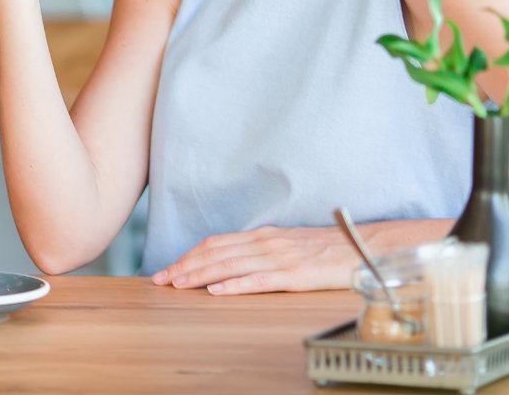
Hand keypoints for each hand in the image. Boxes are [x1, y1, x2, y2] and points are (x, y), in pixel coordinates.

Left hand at [150, 224, 355, 294]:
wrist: (366, 245)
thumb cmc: (328, 248)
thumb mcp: (289, 244)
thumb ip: (264, 250)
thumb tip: (238, 261)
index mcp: (263, 235)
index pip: (216, 244)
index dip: (189, 255)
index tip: (169, 268)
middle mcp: (265, 242)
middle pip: (215, 253)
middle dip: (184, 266)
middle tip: (160, 279)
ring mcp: (279, 257)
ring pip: (229, 266)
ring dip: (199, 276)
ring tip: (177, 284)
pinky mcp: (295, 275)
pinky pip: (259, 280)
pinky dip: (234, 285)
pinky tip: (217, 292)